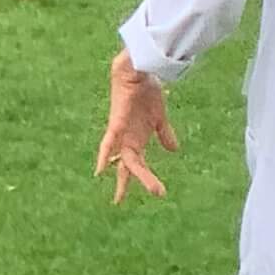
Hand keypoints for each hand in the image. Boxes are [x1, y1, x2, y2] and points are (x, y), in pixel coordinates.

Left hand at [94, 49, 178, 202]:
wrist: (140, 71)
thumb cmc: (147, 91)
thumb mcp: (159, 118)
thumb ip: (164, 134)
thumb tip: (174, 150)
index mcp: (137, 139)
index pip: (137, 164)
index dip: (140, 179)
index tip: (148, 194)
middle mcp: (127, 139)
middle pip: (129, 167)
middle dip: (126, 184)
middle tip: (118, 203)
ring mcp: (121, 132)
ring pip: (124, 160)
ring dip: (126, 177)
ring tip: (120, 195)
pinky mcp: (118, 122)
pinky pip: (110, 141)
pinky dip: (105, 154)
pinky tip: (100, 169)